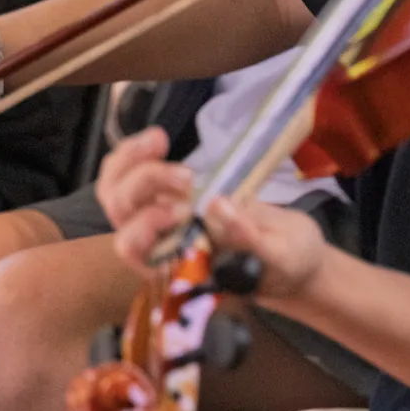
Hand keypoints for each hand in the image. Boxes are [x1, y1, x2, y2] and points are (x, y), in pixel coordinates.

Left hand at [96, 127, 326, 300]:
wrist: (293, 252)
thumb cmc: (289, 261)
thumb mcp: (284, 254)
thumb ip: (249, 238)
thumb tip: (217, 206)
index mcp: (184, 271)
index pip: (139, 254)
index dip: (146, 226)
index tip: (183, 210)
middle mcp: (163, 248)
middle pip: (122, 217)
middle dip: (145, 185)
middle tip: (188, 175)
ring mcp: (161, 220)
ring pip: (116, 193)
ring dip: (132, 163)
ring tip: (161, 140)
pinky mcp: (166, 196)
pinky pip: (129, 175)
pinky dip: (134, 153)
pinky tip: (158, 139)